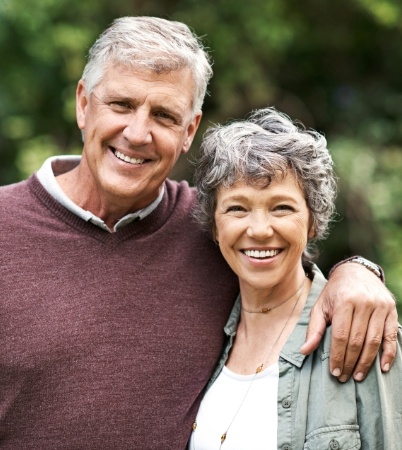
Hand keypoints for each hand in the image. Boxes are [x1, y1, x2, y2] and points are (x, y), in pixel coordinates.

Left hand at [300, 262, 397, 381]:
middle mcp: (364, 303)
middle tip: (345, 378)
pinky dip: (389, 354)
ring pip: (375, 341)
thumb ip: (314, 329)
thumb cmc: (335, 292)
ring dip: (366, 362)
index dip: (338, 356)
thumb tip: (304, 351)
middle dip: (350, 362)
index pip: (341, 335)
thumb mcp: (320, 306)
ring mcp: (380, 306)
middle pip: (358, 340)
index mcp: (344, 301)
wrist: (356, 271)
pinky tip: (382, 368)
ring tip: (358, 376)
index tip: (334, 372)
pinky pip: (392, 336)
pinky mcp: (391, 310)